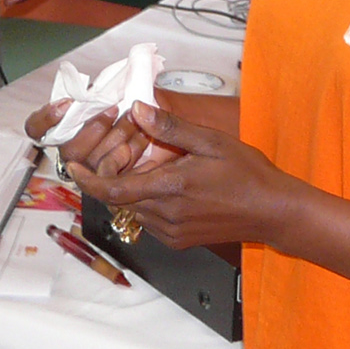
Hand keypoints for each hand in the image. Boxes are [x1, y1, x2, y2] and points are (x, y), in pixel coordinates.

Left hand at [67, 103, 303, 249]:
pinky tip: (164, 182)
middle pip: (120, 198)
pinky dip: (146, 200)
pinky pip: (149, 219)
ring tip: (149, 164)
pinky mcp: (179, 241)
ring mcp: (172, 232)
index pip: (114, 190)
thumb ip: (169, 128)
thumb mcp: (210, 141)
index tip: (75, 167)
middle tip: (126, 151)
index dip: (89, 179)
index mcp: (170, 190)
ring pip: (133, 208)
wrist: (274, 212)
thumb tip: (136, 108)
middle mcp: (166, 216)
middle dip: (114, 174)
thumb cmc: (246, 173)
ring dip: (131, 187)